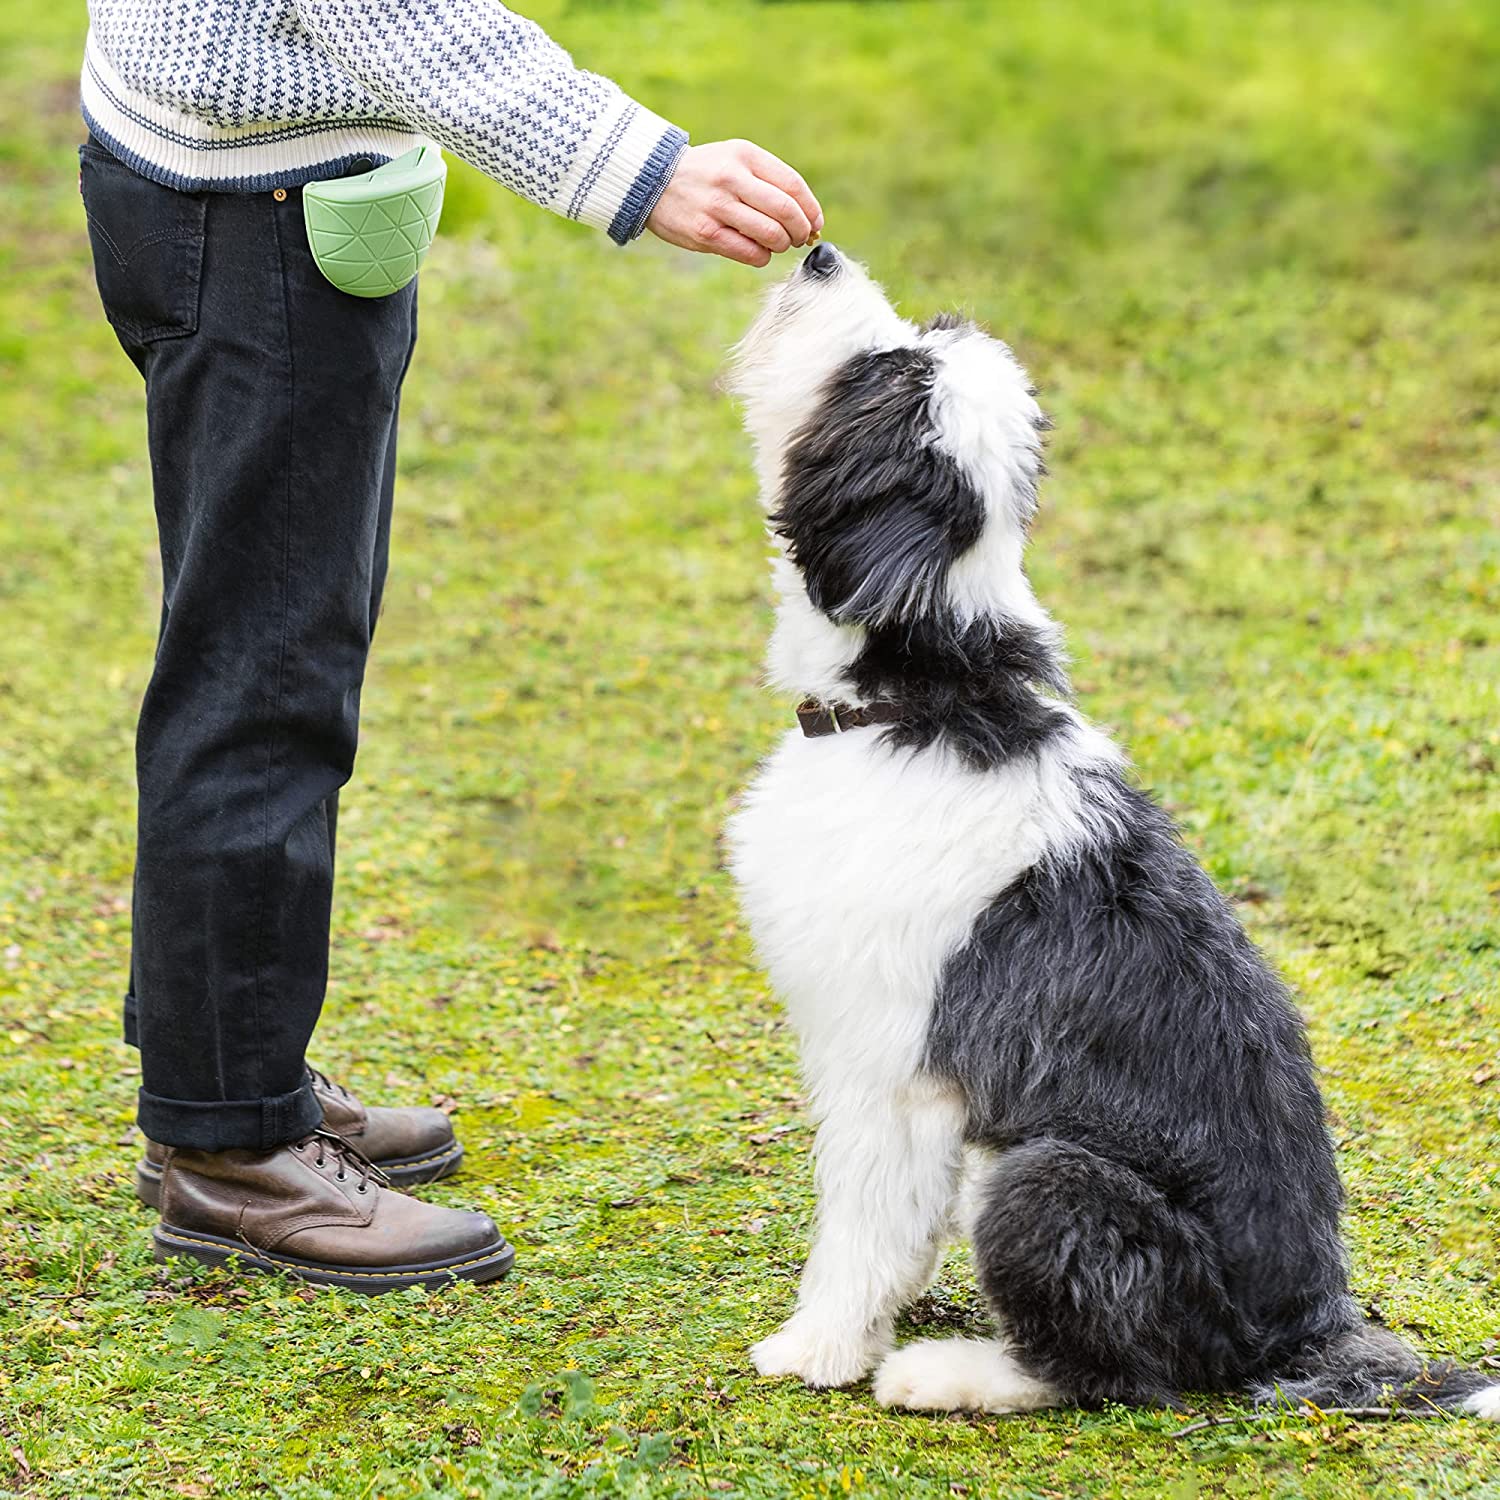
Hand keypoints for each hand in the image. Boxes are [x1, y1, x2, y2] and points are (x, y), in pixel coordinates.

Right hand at [647, 140, 823, 267]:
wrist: (653, 182)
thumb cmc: (705, 174)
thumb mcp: (735, 159)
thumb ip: (768, 180)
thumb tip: (807, 217)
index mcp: (745, 155)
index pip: (793, 186)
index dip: (811, 209)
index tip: (815, 222)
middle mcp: (732, 178)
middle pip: (787, 212)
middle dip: (801, 231)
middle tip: (799, 238)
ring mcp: (718, 207)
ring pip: (771, 235)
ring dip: (782, 245)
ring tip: (776, 244)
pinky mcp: (705, 233)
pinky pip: (750, 253)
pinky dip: (762, 257)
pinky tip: (757, 252)